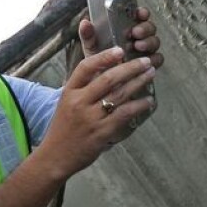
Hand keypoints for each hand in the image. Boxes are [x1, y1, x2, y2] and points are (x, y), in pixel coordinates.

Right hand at [37, 47, 155, 179]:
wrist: (55, 156)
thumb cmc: (63, 128)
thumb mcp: (67, 103)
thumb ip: (83, 89)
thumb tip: (108, 72)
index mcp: (69, 92)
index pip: (85, 68)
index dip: (104, 57)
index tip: (120, 51)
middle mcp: (79, 102)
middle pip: (107, 79)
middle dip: (130, 68)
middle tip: (146, 61)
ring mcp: (90, 118)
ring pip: (119, 95)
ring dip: (138, 83)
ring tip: (150, 74)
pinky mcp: (101, 133)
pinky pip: (124, 115)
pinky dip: (138, 106)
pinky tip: (147, 101)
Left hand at [79, 7, 163, 67]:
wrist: (102, 84)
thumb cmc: (98, 61)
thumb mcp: (91, 47)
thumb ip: (88, 35)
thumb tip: (85, 22)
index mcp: (125, 28)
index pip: (137, 15)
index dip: (141, 12)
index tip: (139, 13)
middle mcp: (137, 37)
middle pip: (149, 27)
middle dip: (144, 28)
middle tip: (135, 32)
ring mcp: (145, 50)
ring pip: (154, 41)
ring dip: (149, 42)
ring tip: (138, 46)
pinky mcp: (149, 64)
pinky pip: (158, 58)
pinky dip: (155, 58)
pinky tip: (147, 60)